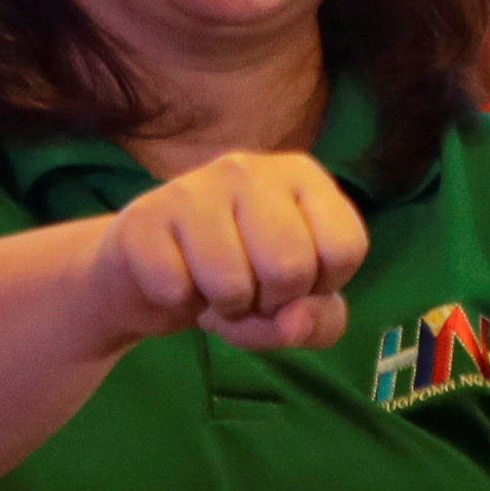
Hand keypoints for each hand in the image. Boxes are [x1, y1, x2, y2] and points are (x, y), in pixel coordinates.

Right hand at [91, 151, 366, 351]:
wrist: (145, 274)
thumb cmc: (238, 280)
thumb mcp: (294, 308)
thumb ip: (318, 322)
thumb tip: (293, 321)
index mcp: (302, 176)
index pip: (345, 248)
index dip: (322, 286)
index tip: (297, 280)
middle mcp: (250, 169)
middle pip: (291, 267)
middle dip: (272, 301)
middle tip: (251, 287)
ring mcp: (193, 186)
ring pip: (232, 284)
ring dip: (224, 307)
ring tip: (213, 284)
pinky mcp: (144, 217)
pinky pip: (177, 290)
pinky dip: (179, 303)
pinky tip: (177, 278)